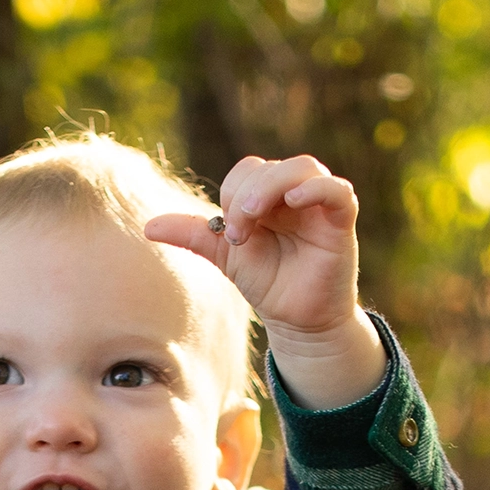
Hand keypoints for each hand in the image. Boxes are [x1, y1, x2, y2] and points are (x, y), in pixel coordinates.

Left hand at [146, 154, 385, 409]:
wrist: (298, 322)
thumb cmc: (268, 284)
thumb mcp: (225, 256)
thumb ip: (193, 235)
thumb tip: (147, 226)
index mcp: (269, 196)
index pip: (249, 169)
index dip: (232, 192)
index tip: (227, 233)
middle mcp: (295, 194)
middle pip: (271, 167)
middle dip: (246, 195)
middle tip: (236, 233)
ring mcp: (320, 206)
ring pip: (303, 168)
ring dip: (272, 186)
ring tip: (254, 218)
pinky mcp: (342, 222)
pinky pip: (338, 191)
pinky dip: (317, 188)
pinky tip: (294, 201)